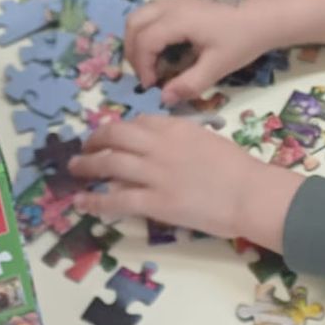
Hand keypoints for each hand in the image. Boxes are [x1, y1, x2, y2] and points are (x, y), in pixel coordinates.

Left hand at [71, 117, 302, 246]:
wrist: (250, 193)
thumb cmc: (238, 169)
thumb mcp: (207, 140)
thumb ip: (180, 140)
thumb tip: (158, 148)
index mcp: (175, 128)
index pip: (137, 122)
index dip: (119, 130)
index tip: (111, 138)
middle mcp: (159, 146)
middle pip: (114, 136)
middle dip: (94, 140)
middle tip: (84, 149)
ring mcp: (154, 174)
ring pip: (109, 164)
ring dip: (86, 166)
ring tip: (74, 169)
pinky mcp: (154, 202)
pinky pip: (116, 200)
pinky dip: (94, 201)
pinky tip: (81, 202)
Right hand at [122, 0, 276, 104]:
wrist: (263, 19)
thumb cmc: (242, 41)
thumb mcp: (217, 67)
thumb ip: (190, 84)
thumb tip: (165, 98)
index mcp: (178, 19)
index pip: (144, 41)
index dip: (142, 66)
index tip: (152, 86)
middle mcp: (172, 5)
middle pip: (134, 23)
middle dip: (133, 51)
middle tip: (146, 75)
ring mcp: (176, 1)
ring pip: (140, 15)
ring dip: (137, 39)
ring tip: (150, 63)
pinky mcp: (181, 3)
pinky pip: (152, 13)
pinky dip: (147, 31)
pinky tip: (162, 50)